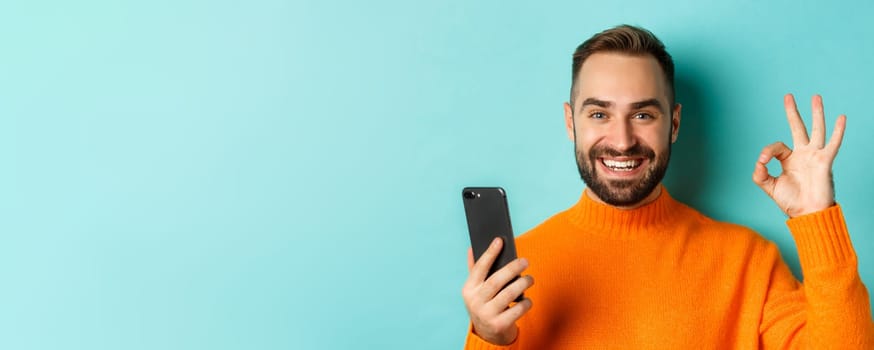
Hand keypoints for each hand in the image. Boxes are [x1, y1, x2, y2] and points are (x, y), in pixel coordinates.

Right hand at [461, 237, 533, 344]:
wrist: (488, 335)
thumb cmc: (485, 305)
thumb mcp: (476, 290)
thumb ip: (475, 271)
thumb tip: (472, 248)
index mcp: (468, 290)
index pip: (479, 268)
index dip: (489, 253)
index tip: (499, 241)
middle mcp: (475, 302)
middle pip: (496, 280)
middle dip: (512, 268)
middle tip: (525, 261)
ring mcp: (486, 315)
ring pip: (509, 294)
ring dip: (522, 284)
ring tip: (530, 279)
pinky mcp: (500, 325)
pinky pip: (518, 309)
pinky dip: (526, 302)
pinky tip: (528, 299)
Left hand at [752, 94, 845, 216]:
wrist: (807, 213)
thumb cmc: (791, 201)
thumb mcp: (769, 186)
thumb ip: (759, 174)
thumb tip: (758, 162)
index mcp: (789, 160)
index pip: (776, 146)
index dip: (767, 152)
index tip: (762, 162)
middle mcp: (802, 154)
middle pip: (798, 127)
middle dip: (793, 112)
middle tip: (788, 96)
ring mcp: (814, 156)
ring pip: (816, 130)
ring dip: (816, 113)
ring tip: (815, 97)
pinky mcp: (825, 161)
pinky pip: (833, 144)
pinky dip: (838, 131)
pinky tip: (841, 117)